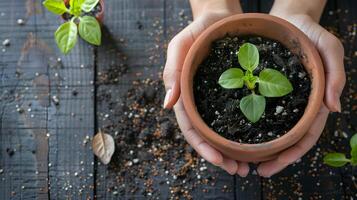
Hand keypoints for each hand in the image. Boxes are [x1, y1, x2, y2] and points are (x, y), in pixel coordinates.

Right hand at [163, 2, 248, 175]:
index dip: (203, 146)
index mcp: (185, 95)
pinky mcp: (233, 94)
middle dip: (221, 156)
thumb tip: (167, 104)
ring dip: (233, 152)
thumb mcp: (180, 46)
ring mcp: (216, 100)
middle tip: (239, 171)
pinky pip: (238, 118)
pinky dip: (245, 134)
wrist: (220, 19)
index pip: (190, 127)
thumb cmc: (197, 30)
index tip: (219, 160)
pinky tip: (257, 145)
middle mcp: (200, 103)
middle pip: (207, 136)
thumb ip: (172, 72)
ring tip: (249, 166)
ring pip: (222, 132)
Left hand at [257, 13, 345, 176]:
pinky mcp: (265, 91)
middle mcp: (296, 105)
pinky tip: (238, 137)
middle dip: (274, 158)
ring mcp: (280, 100)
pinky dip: (251, 128)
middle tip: (256, 171)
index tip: (273, 166)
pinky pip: (258, 113)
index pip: (306, 135)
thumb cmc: (311, 32)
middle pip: (288, 139)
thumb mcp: (329, 48)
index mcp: (313, 101)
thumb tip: (335, 108)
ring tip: (244, 162)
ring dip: (261, 149)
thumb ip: (336, 75)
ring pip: (273, 131)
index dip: (292, 153)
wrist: (288, 19)